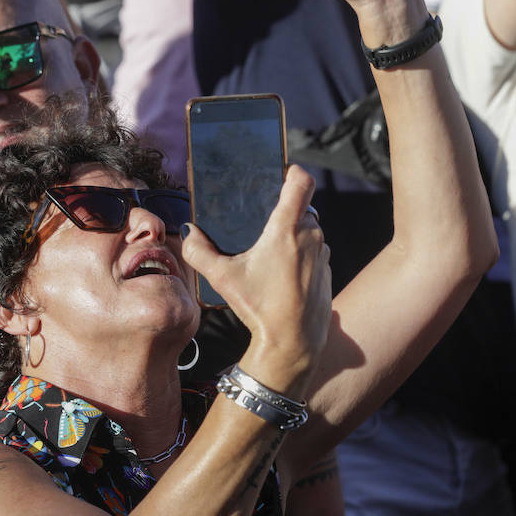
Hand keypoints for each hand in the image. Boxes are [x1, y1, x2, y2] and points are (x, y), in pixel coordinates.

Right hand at [179, 166, 332, 394]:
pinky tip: (283, 275)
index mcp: (287, 228)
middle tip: (261, 221)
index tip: (281, 173)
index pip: (301, 181)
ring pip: (309, 231)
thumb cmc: (260, 307)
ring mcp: (323, 254)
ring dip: (293, 235)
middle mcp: (311, 235)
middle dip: (283, 211)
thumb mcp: (222, 278)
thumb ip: (199, 252)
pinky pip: (315, 253)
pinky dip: (302, 256)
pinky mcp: (328, 272)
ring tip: (269, 253)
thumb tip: (188, 233)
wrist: (292, 343)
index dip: (292, 171)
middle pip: (301, 208)